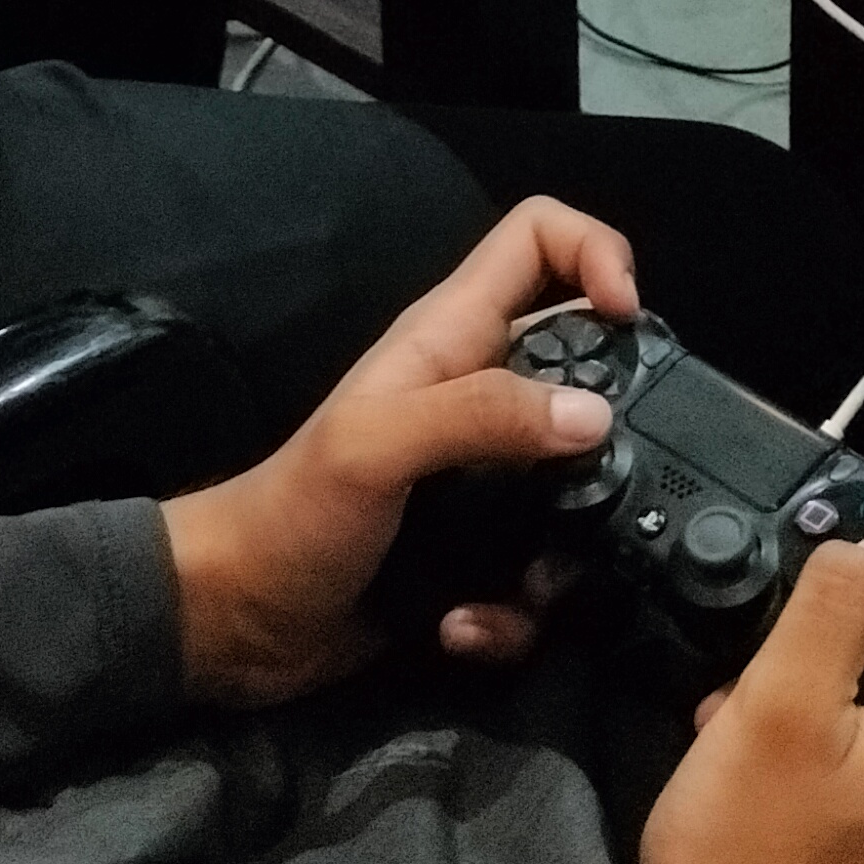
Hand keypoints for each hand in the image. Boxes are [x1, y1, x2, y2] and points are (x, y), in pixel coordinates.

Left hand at [160, 203, 641, 705]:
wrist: (234, 623)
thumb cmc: (291, 515)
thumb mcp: (377, 446)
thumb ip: (482, 416)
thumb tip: (594, 418)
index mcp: (449, 340)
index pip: (537, 239)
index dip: (596, 252)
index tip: (629, 317)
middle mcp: (476, 398)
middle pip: (585, 367)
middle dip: (613, 427)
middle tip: (616, 480)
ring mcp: (481, 479)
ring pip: (577, 486)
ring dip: (565, 547)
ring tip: (529, 580)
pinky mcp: (479, 552)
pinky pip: (538, 572)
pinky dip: (516, 608)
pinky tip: (469, 624)